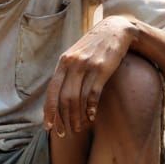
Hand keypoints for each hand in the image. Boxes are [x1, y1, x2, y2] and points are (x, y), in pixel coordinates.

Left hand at [43, 16, 136, 136]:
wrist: (116, 30)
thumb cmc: (94, 47)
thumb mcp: (76, 55)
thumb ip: (66, 72)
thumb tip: (57, 96)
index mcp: (63, 62)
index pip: (52, 91)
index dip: (49, 111)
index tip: (48, 127)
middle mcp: (72, 64)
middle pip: (64, 98)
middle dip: (63, 118)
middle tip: (65, 133)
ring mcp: (87, 66)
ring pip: (78, 98)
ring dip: (77, 117)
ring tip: (78, 128)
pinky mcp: (102, 68)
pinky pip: (93, 93)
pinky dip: (91, 108)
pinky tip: (91, 117)